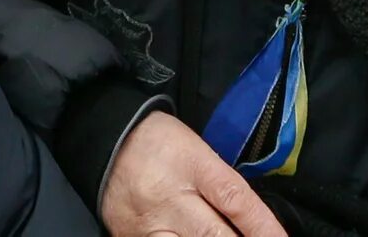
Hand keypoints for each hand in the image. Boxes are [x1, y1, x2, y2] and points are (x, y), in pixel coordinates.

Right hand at [98, 111, 290, 236]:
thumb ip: (223, 184)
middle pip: (214, 234)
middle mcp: (170, 195)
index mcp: (191, 162)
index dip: (263, 227)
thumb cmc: (159, 142)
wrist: (104, 140)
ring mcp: (148, 222)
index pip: (234, 198)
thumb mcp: (196, 149)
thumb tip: (255, 222)